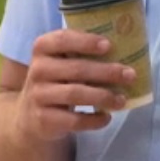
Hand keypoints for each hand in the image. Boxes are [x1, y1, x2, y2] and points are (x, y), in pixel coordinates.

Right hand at [14, 29, 136, 141]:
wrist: (29, 115)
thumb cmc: (56, 80)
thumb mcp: (61, 62)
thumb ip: (82, 53)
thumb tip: (125, 51)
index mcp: (42, 49)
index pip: (62, 39)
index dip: (85, 41)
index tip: (109, 45)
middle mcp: (37, 70)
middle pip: (76, 69)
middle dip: (106, 72)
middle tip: (130, 75)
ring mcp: (38, 96)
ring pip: (75, 94)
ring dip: (103, 96)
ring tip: (122, 99)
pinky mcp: (43, 120)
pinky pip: (73, 120)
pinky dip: (93, 120)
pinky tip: (107, 117)